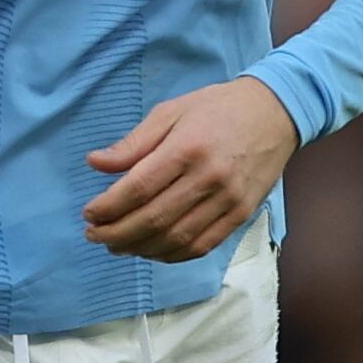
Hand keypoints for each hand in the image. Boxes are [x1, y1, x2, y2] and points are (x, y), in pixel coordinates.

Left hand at [83, 76, 300, 261]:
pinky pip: (202, 245)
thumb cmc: (216, 108)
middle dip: (117, 233)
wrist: (275, 113)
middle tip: (94, 235)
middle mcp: (209, 178)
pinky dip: (172, 255)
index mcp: (187, 148)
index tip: (88, 214)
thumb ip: (133, 142)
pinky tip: (151, 250)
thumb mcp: (170, 111)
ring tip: (117, 246)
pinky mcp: (241, 215)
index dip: (108, 207)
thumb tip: (95, 163)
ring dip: (141, 248)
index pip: (138, 188)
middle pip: (154, 219)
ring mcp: (228, 201)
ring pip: (177, 238)